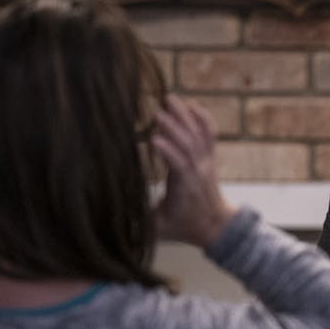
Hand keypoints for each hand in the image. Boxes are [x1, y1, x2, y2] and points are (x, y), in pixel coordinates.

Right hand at [151, 96, 236, 247]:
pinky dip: (203, 118)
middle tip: (157, 111)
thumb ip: (139, 222)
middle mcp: (198, 170)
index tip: (153, 139)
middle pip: (189, 144)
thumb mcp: (159, 229)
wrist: (216, 225)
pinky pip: (209, 134)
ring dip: (185, 116)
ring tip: (170, 99)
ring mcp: (205, 162)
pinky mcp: (209, 157)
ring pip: (199, 135)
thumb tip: (114, 219)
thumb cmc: (184, 226)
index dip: (169, 152)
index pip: (179, 166)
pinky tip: (191, 104)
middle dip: (174, 127)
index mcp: (184, 187)